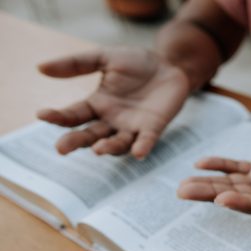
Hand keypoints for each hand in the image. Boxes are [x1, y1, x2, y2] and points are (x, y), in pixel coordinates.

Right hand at [37, 46, 188, 158]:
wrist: (169, 64)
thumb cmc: (136, 63)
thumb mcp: (105, 58)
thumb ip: (76, 64)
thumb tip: (40, 68)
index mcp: (96, 105)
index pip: (73, 115)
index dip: (58, 117)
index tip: (42, 115)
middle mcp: (111, 121)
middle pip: (90, 136)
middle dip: (76, 142)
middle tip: (61, 148)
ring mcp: (132, 126)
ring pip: (117, 143)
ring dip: (108, 148)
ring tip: (98, 149)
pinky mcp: (154, 127)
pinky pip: (146, 140)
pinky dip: (142, 147)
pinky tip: (138, 153)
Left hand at [177, 137, 250, 214]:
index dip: (241, 203)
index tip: (220, 200)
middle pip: (237, 197)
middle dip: (210, 195)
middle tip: (183, 192)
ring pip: (231, 184)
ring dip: (207, 184)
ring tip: (181, 186)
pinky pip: (237, 168)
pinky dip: (219, 165)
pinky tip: (200, 163)